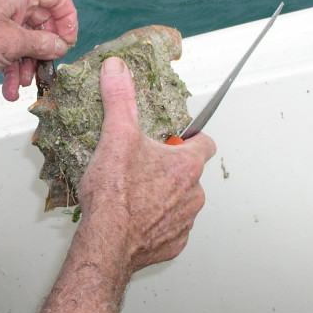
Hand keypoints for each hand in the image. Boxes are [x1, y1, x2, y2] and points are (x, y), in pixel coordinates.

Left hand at [0, 0, 78, 100]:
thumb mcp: (11, 44)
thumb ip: (42, 43)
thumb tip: (61, 46)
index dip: (68, 18)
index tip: (67, 42)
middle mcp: (10, 3)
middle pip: (44, 23)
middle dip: (46, 49)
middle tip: (48, 68)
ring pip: (28, 41)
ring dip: (28, 65)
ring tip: (23, 84)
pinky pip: (11, 52)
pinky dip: (13, 71)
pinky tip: (10, 91)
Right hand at [77, 57, 215, 273]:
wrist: (107, 243)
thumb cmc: (114, 196)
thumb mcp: (115, 136)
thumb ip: (120, 98)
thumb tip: (117, 69)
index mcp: (186, 165)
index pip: (206, 143)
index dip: (191, 139)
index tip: (176, 140)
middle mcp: (193, 193)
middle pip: (190, 173)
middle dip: (170, 170)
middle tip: (142, 168)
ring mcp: (185, 221)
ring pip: (181, 202)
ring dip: (164, 197)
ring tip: (134, 195)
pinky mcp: (173, 243)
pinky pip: (171, 229)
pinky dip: (156, 224)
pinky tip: (134, 219)